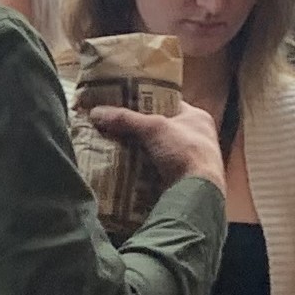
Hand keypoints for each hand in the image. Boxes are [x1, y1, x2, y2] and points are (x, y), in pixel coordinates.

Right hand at [90, 99, 223, 191]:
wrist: (197, 192)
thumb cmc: (184, 152)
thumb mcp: (153, 128)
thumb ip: (125, 119)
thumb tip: (96, 112)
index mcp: (197, 118)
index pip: (169, 103)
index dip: (148, 102)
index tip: (126, 103)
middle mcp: (198, 137)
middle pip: (162, 128)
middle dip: (140, 130)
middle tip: (117, 127)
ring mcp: (193, 160)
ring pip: (159, 150)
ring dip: (141, 151)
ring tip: (116, 148)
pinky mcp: (184, 179)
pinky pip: (159, 170)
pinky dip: (145, 170)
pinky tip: (127, 169)